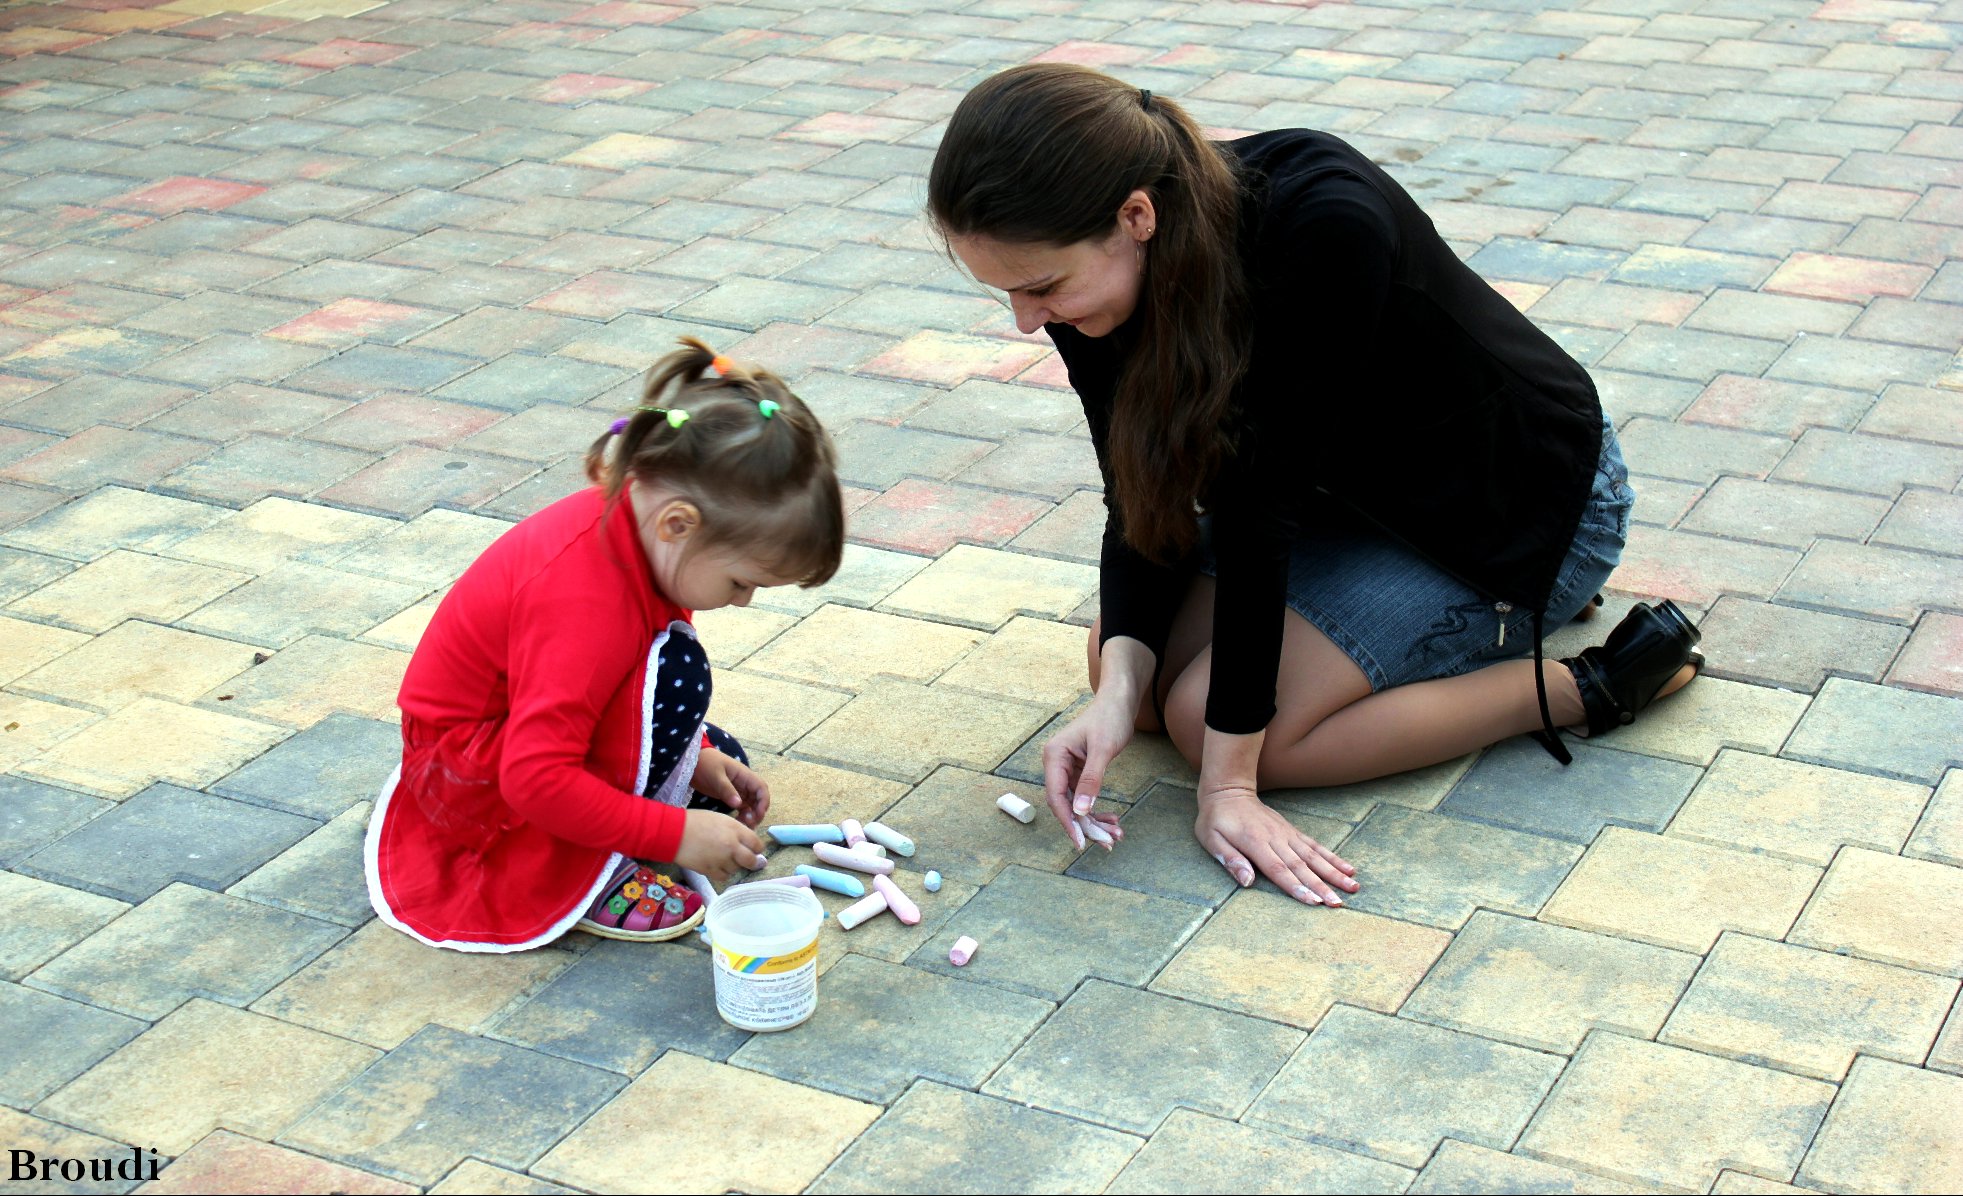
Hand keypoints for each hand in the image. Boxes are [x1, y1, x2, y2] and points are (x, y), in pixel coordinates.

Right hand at [675, 808, 765, 884]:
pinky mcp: (711, 871)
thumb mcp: (721, 819)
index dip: (757, 848)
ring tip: (724, 858)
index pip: (756, 844)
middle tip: (751, 862)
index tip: (754, 850)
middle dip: (753, 862)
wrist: (674, 832)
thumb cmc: (696, 821)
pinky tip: (716, 865)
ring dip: (734, 865)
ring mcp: (722, 860)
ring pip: (736, 869)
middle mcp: (732, 846)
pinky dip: (722, 872)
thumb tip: (746, 843)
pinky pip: (724, 876)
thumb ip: (736, 831)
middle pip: (752, 861)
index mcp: (735, 829)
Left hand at [690, 748, 769, 826]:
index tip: (758, 814)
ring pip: (752, 805)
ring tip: (743, 825)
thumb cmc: (706, 764)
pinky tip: (737, 822)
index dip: (763, 801)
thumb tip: (739, 805)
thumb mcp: (716, 776)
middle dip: (758, 812)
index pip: (761, 788)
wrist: (692, 762)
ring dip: (751, 816)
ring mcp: (739, 790)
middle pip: (759, 799)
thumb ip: (727, 790)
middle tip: (749, 824)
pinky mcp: (731, 796)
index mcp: (744, 775)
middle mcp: (745, 783)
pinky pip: (742, 808)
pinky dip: (742, 816)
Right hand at [1041, 698, 1129, 850]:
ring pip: (1076, 804)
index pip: (1056, 796)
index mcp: (1054, 756)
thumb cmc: (1110, 719)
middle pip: (1066, 804)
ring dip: (1094, 821)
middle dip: (1086, 825)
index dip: (1067, 821)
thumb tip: (1080, 811)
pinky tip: (1112, 820)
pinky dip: (1096, 810)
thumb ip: (1091, 780)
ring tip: (1115, 835)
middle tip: (1107, 842)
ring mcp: (1066, 768)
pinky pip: (1084, 797)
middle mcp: (1056, 764)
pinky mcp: (1078, 771)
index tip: (1081, 842)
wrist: (1119, 701)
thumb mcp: (1103, 750)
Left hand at [1195, 787, 1357, 904]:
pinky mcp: (1292, 831)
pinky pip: (1315, 846)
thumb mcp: (1211, 839)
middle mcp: (1275, 838)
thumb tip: (1247, 882)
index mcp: (1255, 843)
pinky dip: (1332, 857)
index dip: (1297, 887)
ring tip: (1353, 886)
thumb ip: (1230, 859)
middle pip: (1301, 866)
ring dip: (1334, 872)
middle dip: (1322, 886)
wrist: (1228, 791)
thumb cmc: (1216, 819)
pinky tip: (1348, 868)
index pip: (1279, 869)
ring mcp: (1287, 834)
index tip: (1314, 901)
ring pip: (1314, 856)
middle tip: (1339, 903)